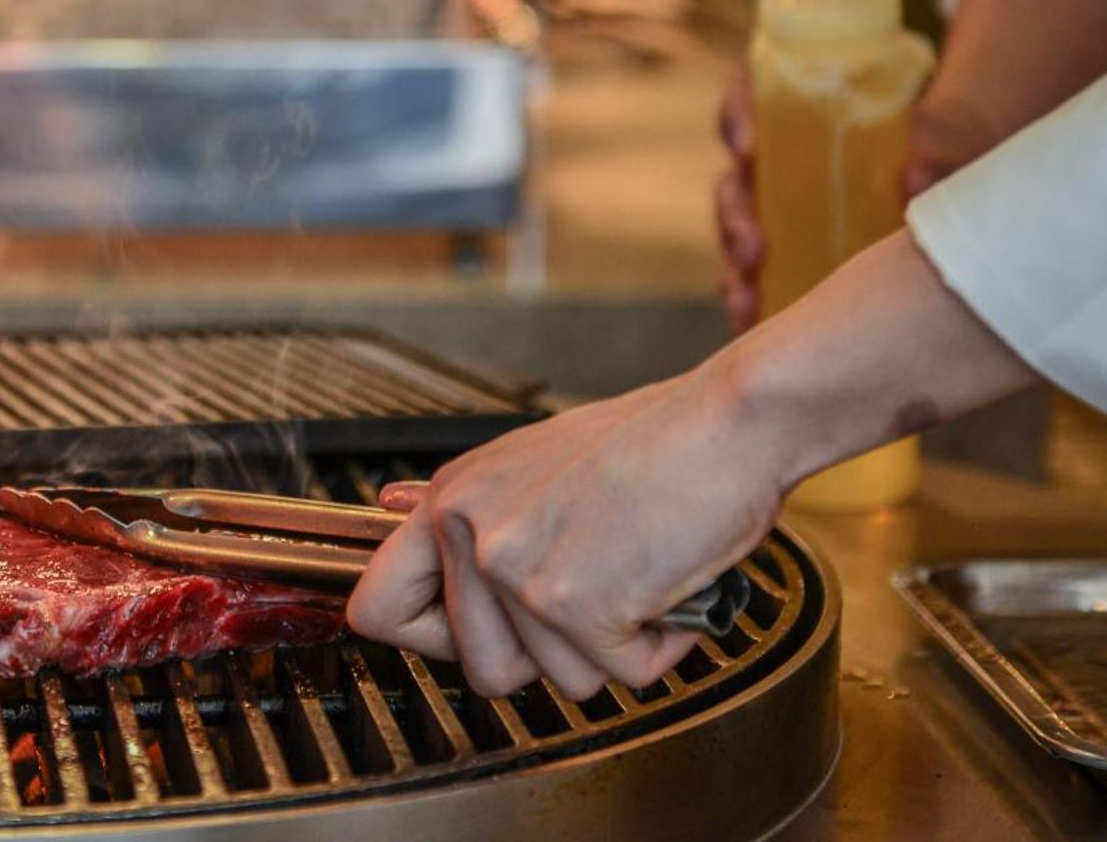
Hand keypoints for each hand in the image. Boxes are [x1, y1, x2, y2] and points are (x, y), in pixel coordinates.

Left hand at [351, 231, 1038, 700]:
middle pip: (482, 672)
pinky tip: (668, 582)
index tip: (475, 639)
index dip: (430, 643)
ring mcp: (515, 569)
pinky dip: (660, 645)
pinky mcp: (574, 604)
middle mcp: (468, 530)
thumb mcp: (534, 462)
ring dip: (614, 648)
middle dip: (550, 656)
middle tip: (596, 593)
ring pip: (558, 683)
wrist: (729, 423)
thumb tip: (392, 509)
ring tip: (638, 572)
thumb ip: (475, 506)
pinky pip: (620, 676)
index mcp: (453, 498)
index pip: (376, 609)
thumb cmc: (655, 440)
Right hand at [717, 0, 1106, 332]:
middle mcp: (778, 163)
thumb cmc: (948, 145)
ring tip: (747, 297)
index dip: (737, 116)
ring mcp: (779, 213)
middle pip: (735, 182)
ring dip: (733, 267)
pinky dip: (748, 300)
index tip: (748, 146)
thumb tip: (913, 178)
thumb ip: (936, 150)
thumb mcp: (948, 138)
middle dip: (734, 218)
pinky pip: (755, 278)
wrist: (966, 180)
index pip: (749, 99)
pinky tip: (752, 324)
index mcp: (798, 113)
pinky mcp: (790, 257)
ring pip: (737, 234)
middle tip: (755, 249)